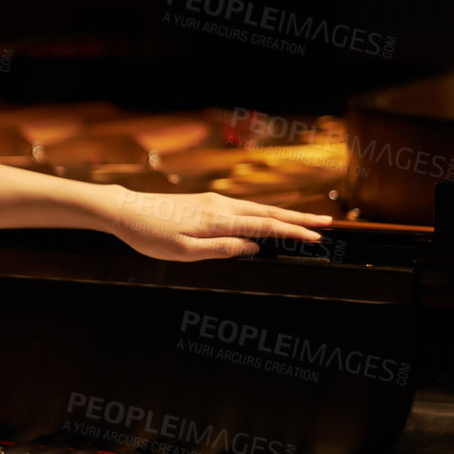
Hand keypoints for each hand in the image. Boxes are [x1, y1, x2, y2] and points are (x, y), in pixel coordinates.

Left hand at [103, 189, 332, 261]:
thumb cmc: (150, 236)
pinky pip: (244, 207)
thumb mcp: (183, 252)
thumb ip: (221, 249)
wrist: (125, 210)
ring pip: (257, 208)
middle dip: (300, 220)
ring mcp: (214, 202)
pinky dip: (265, 212)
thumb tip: (253, 248)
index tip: (318, 238)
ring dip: (285, 215)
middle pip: (268, 213)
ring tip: (307, 221)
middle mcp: (220, 206)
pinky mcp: (206, 202)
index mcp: (218, 220)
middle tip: (328, 225)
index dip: (293, 232)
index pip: (265, 226)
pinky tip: (270, 217)